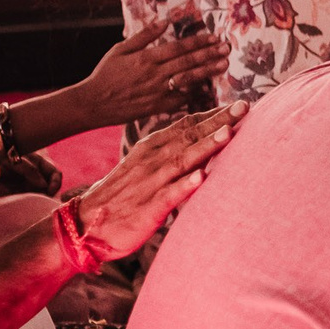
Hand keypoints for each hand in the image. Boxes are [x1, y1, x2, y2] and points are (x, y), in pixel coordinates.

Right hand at [70, 103, 242, 257]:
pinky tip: (201, 178)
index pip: (186, 125)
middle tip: (245, 107)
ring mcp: (149, 183)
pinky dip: (184, 186)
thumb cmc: (122, 195)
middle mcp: (151, 160)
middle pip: (188, 136)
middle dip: (218, 121)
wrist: (85, 225)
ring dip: (205, 146)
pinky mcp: (148, 207)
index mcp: (151, 148)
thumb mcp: (144, 165)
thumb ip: (170, 152)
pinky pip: (168, 195)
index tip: (238, 104)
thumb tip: (199, 139)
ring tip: (228, 133)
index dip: (212, 114)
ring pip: (181, 160)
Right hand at [71, 19, 228, 127]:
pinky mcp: (158, 107)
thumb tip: (165, 21)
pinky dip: (195, 93)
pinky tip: (208, 87)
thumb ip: (144, 35)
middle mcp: (155, 75)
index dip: (199, 42)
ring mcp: (158, 92)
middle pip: (188, 62)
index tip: (215, 37)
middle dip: (209, 54)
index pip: (179, 47)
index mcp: (146, 58)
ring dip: (207, 72)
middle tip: (227, 49)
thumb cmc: (105, 74)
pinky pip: (181, 99)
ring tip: (224, 65)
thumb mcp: (120, 50)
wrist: (93, 103)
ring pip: (188, 80)